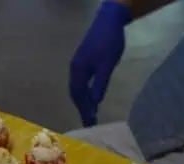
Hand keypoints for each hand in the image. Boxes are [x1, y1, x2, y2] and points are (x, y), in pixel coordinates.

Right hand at [69, 1, 130, 126]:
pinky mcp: (83, 61)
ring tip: (90, 112)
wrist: (109, 21)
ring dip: (83, 100)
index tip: (90, 122)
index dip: (84, 109)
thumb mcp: (107, 65)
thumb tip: (95, 103)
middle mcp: (74, 69)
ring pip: (78, 87)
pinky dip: (85, 91)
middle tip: (89, 122)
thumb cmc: (109, 43)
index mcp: (78, 71)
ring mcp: (78, 64)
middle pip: (75, 93)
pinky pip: (81, 81)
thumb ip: (100, 84)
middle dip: (82, 107)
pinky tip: (92, 96)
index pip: (79, 95)